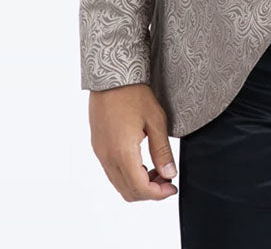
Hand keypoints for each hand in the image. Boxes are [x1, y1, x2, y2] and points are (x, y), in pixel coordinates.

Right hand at [88, 83, 178, 201]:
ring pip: (118, 183)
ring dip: (138, 184)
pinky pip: (111, 171)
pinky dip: (128, 175)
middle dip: (149, 192)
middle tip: (167, 180)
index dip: (158, 193)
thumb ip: (162, 151)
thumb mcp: (156, 121)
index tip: (172, 187)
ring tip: (157, 170)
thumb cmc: (134, 94)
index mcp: (122, 153)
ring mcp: (100, 152)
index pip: (140, 188)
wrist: (111, 76)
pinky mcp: (97, 146)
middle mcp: (107, 157)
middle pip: (128, 191)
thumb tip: (169, 174)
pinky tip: (142, 161)